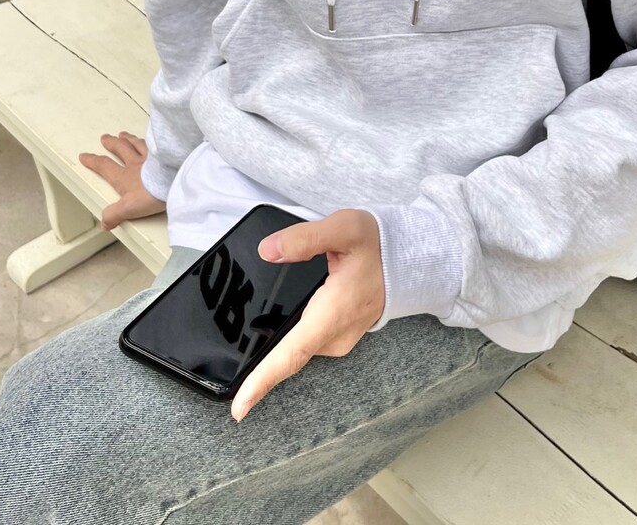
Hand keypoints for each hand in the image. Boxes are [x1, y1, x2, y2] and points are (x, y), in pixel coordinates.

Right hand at [78, 131, 165, 230]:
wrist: (174, 181)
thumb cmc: (151, 194)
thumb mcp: (128, 209)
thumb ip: (114, 214)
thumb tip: (105, 222)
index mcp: (124, 176)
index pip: (105, 166)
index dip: (93, 161)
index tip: (85, 156)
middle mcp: (135, 163)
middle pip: (120, 149)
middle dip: (111, 143)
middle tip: (105, 138)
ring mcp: (151, 157)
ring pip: (137, 144)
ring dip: (128, 139)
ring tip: (124, 135)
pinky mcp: (165, 155)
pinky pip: (155, 143)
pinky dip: (150, 139)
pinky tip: (152, 137)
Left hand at [231, 208, 384, 421]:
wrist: (408, 259)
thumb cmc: (377, 244)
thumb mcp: (344, 228)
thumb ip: (305, 238)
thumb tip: (268, 251)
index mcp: (333, 313)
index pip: (293, 353)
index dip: (264, 381)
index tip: (239, 408)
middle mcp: (336, 335)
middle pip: (288, 354)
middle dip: (257, 361)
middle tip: (228, 359)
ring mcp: (339, 339)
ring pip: (296, 347)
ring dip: (274, 343)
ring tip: (249, 331)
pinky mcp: (339, 336)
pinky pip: (307, 342)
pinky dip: (289, 336)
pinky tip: (278, 321)